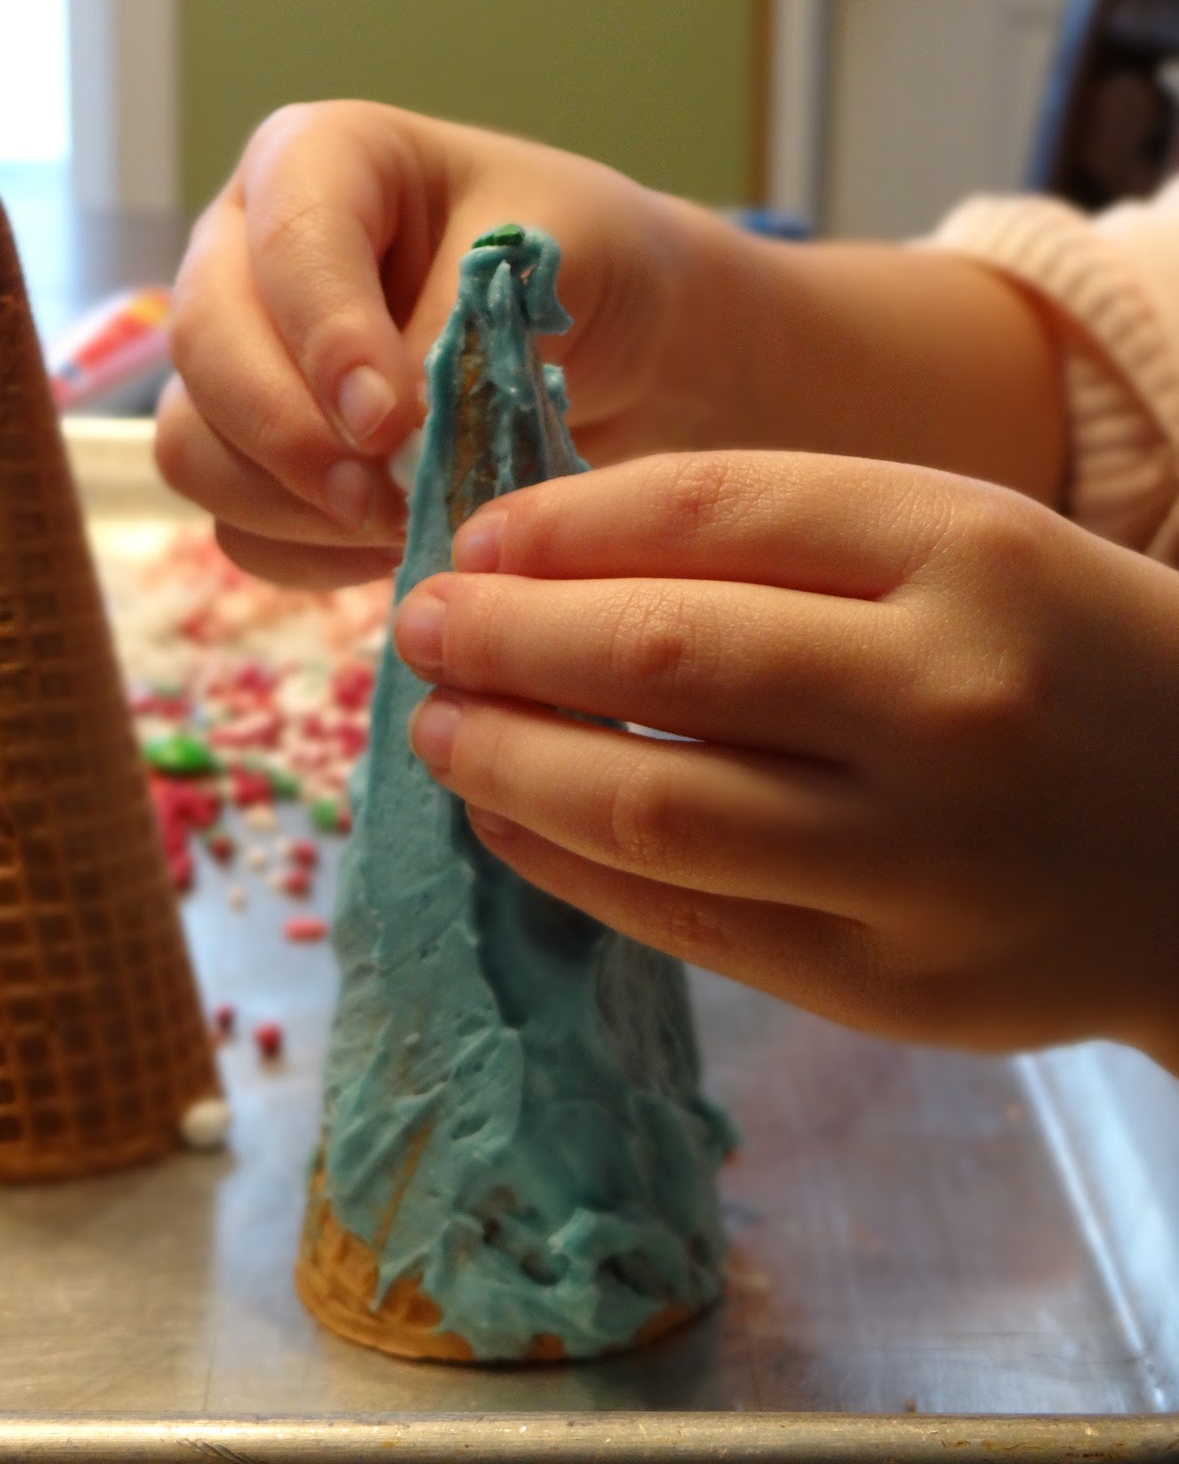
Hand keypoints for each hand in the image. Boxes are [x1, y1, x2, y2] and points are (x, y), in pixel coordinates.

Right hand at [157, 101, 689, 586]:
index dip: (326, 339)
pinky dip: (308, 556)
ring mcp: (238, 360)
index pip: (286, 241)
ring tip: (405, 525)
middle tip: (386, 500)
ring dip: (293, 508)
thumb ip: (456, 332)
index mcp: (318, 161)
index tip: (389, 422)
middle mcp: (246, 252)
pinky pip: (235, 527)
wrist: (617, 342)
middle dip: (292, 436)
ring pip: (193, 445)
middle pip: (205, 346)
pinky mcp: (254, 457)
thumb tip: (383, 439)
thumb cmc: (582, 266)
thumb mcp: (542, 267)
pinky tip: (392, 549)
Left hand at [393, 451, 1178, 1069]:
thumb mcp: (970, 552)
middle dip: (506, 637)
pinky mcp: (891, 985)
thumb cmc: (1075, 668)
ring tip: (439, 734)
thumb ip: (790, 542)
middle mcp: (945, 701)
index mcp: (968, 553)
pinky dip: (569, 867)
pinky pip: (687, 922)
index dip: (562, 525)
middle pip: (661, 654)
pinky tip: (512, 824)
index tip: (479, 541)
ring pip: (652, 807)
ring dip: (509, 763)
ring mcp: (919, 861)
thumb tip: (558, 560)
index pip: (712, 511)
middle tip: (421, 630)